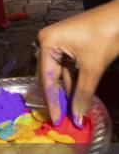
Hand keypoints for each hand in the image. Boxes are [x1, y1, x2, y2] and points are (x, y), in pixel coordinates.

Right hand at [37, 0, 118, 126]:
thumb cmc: (107, 34)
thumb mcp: (93, 67)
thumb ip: (83, 92)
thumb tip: (77, 115)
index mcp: (48, 43)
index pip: (47, 78)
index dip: (52, 100)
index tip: (56, 118)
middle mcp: (46, 41)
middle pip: (49, 75)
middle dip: (57, 96)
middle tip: (61, 116)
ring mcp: (56, 41)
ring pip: (57, 72)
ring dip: (65, 89)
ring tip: (69, 108)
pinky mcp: (67, 43)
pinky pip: (65, 66)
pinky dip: (71, 79)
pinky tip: (74, 93)